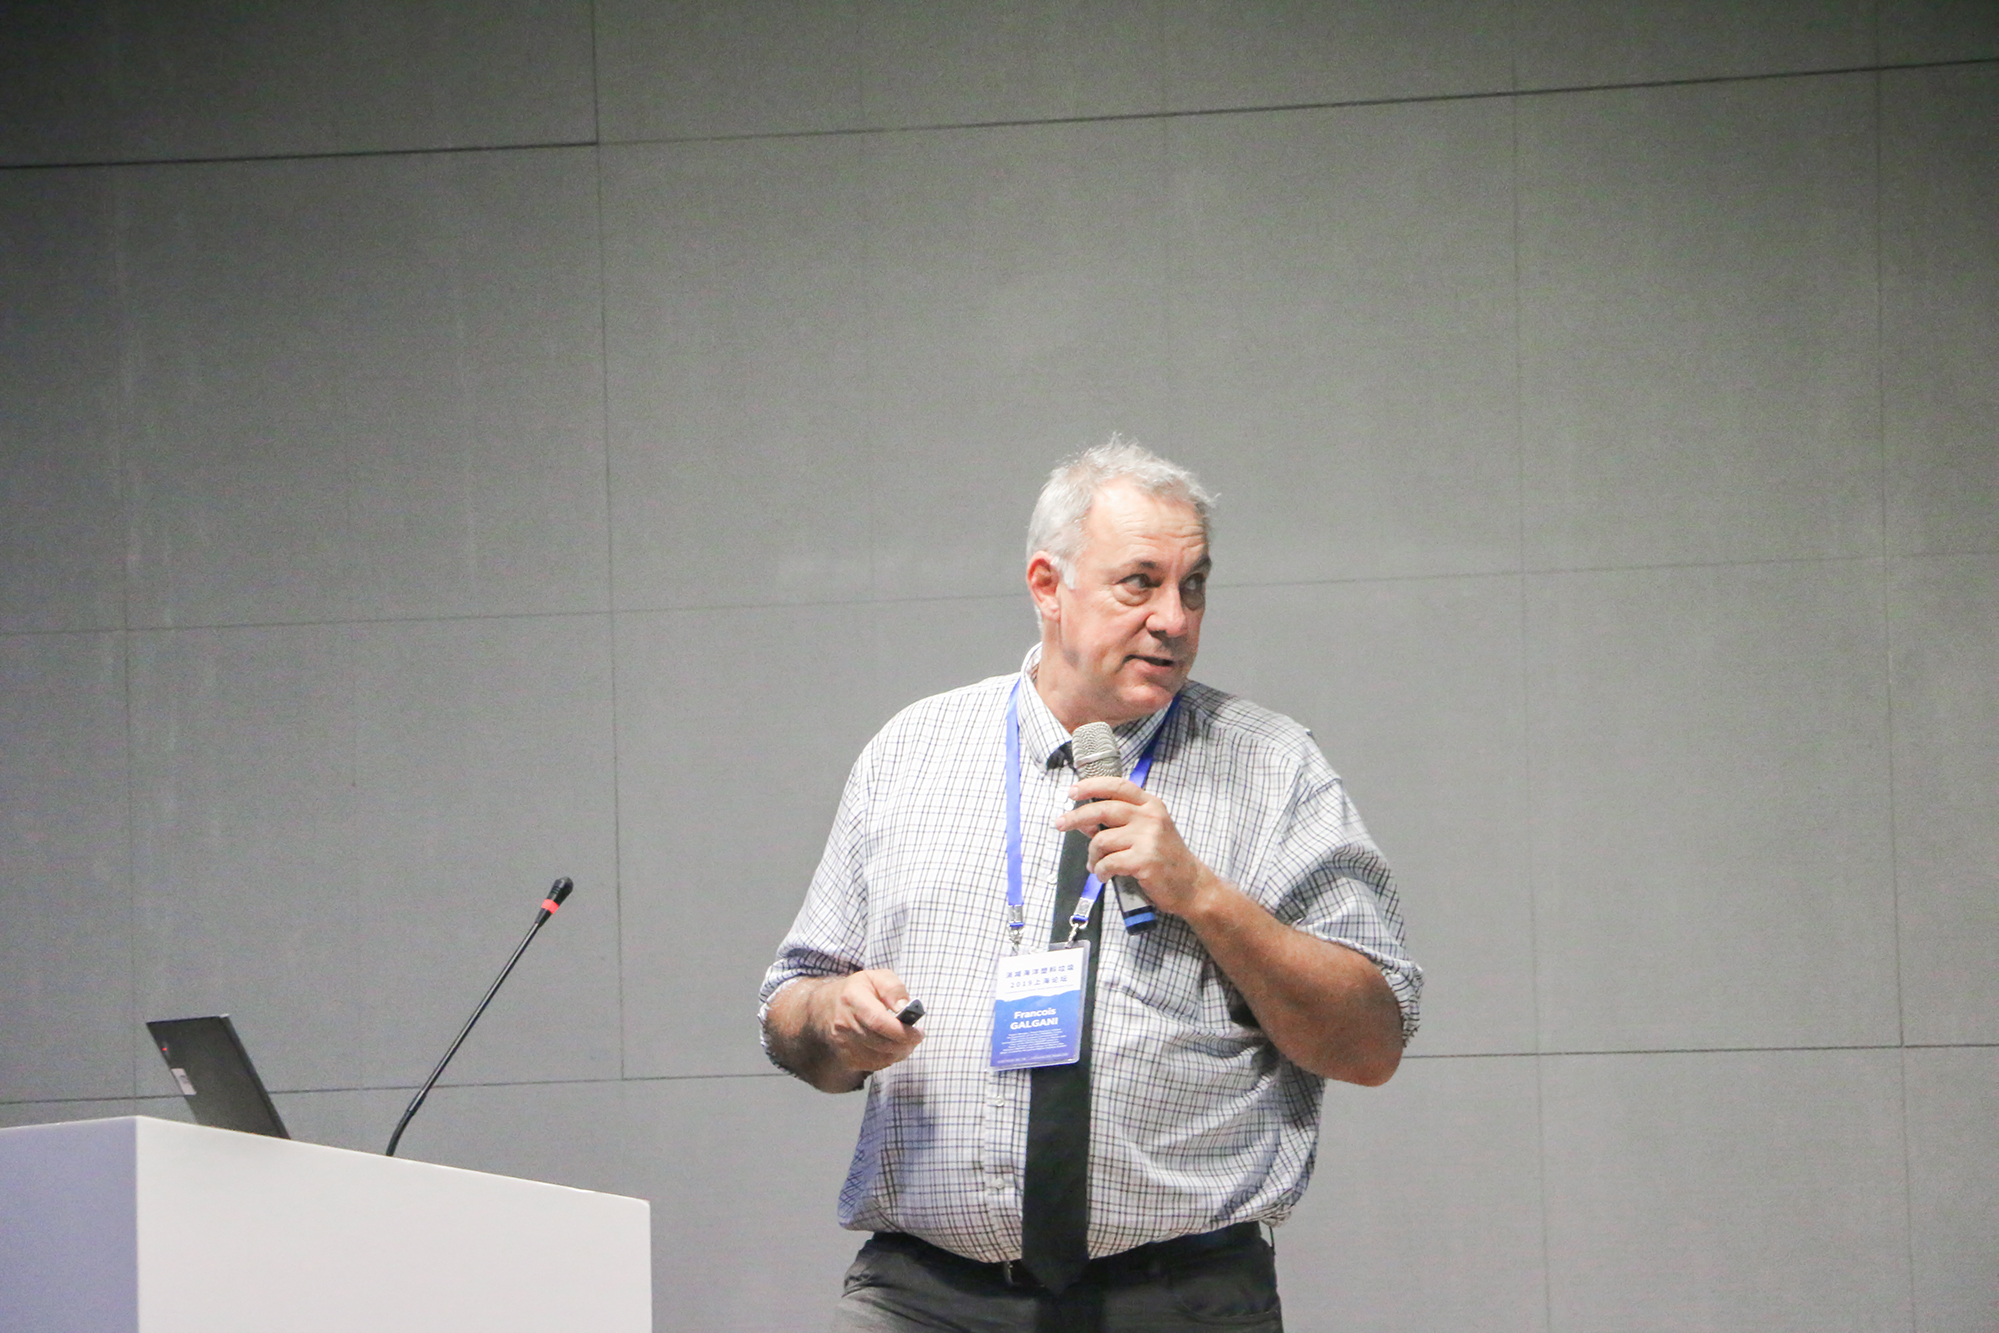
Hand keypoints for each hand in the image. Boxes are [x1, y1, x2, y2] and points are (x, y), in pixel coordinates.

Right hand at [812, 968, 922, 1073]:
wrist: (825, 1007)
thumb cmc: (856, 991)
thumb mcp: (875, 977)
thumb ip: (893, 988)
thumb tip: (905, 1007)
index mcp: (852, 999)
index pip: (878, 1021)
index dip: (901, 1031)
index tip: (918, 1032)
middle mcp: (844, 1023)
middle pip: (881, 1043)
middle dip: (905, 1043)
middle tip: (917, 1036)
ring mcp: (843, 1043)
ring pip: (879, 1057)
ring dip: (900, 1052)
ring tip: (907, 1041)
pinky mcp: (845, 1057)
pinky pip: (873, 1065)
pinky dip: (889, 1059)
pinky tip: (894, 1048)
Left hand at [1054, 777, 1221, 919]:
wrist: (1190, 885)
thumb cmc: (1165, 858)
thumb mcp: (1145, 832)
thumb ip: (1117, 824)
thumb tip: (1083, 821)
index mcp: (1150, 805)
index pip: (1117, 786)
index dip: (1092, 785)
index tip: (1072, 791)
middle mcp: (1150, 817)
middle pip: (1103, 809)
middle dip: (1076, 817)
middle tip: (1060, 823)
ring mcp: (1148, 838)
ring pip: (1102, 840)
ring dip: (1092, 856)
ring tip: (1096, 866)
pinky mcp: (1144, 860)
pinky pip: (1108, 862)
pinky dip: (1101, 871)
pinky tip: (1105, 876)